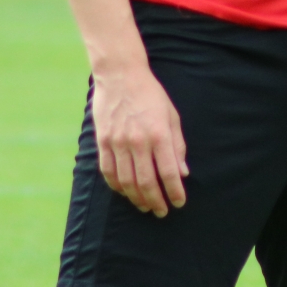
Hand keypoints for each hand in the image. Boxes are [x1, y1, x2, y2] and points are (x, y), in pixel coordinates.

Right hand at [92, 65, 187, 216]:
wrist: (120, 75)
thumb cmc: (150, 94)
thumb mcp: (171, 116)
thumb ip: (177, 146)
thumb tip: (183, 173)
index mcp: (158, 134)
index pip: (168, 172)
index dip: (175, 192)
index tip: (179, 202)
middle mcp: (138, 141)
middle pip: (146, 182)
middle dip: (156, 201)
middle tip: (161, 211)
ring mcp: (118, 142)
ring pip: (126, 182)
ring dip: (136, 198)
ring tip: (145, 206)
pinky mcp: (103, 141)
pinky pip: (108, 171)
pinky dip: (117, 186)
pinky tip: (125, 191)